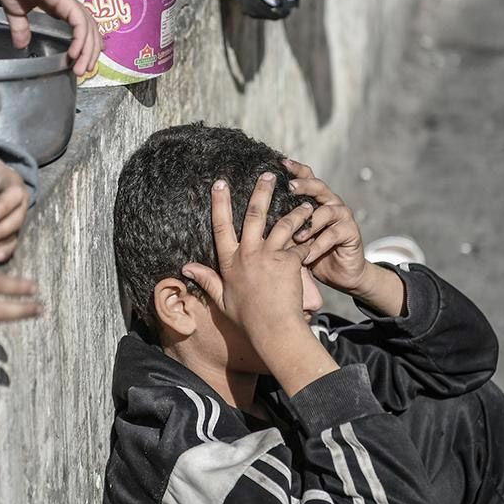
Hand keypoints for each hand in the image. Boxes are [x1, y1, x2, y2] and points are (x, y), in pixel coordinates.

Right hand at [0, 0, 101, 76]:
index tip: (81, 62)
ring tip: (81, 69)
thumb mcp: (15, 11)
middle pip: (90, 29)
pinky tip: (75, 54)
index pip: (81, 26)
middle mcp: (68, 3)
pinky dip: (80, 39)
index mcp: (59, 5)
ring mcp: (68, 0)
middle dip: (91, 51)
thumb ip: (21, 28)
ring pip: (88, 28)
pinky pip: (79, 22)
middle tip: (85, 70)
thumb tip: (21, 45)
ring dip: (87, 50)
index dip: (85, 43)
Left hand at [0, 159, 29, 262]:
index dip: (3, 207)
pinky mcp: (13, 228)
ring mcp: (18, 215)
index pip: (13, 194)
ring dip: (3, 241)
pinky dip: (6, 249)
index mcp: (12, 182)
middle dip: (2, 228)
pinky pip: (12, 240)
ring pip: (15, 230)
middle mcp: (19, 200)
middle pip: (17, 216)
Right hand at [181, 173, 315, 339]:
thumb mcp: (221, 299)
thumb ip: (206, 279)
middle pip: (254, 215)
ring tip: (305, 202)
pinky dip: (309, 235)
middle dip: (261, 191)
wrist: (273, 329)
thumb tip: (185, 268)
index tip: (219, 183)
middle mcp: (248, 254)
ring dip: (295, 211)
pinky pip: (300, 243)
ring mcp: (269, 256)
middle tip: (268, 174)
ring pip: (283, 224)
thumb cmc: (247, 318)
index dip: (219, 203)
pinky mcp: (288, 261)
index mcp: (230, 261)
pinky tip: (318, 228)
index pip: (221, 226)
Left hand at [285, 159, 404, 314]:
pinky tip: (306, 256)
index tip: (280, 162)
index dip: (295, 169)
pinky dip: (318, 246)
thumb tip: (252, 216)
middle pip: (318, 186)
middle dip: (303, 185)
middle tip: (289, 188)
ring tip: (296, 237)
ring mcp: (343, 216)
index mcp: (315, 200)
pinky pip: (334, 234)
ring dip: (309, 223)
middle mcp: (330, 202)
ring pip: (327, 210)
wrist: (339, 273)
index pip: (306, 177)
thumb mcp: (292, 238)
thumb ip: (280, 224)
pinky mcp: (351, 232)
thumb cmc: (310, 252)